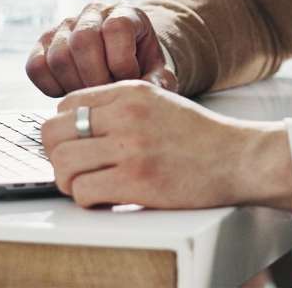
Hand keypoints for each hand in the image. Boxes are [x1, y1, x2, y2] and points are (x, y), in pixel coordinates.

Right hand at [26, 2, 176, 96]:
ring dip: (74, 84)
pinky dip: (50, 87)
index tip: (129, 80)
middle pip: (83, 41)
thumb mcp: (158, 70)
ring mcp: (65, 25)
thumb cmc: (141, 65)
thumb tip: (148, 89)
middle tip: (106, 94)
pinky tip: (69, 92)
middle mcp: (93, 13)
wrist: (125, 57)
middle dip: (95, 77)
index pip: (116, 28)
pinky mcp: (44, 43)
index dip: (122, 61)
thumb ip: (158, 81)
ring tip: (91, 95)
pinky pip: (35, 66)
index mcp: (124, 13)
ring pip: (58, 55)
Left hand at [40, 80, 291, 211]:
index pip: (66, 103)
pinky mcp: (137, 181)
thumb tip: (77, 123)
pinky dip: (88, 199)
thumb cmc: (199, 135)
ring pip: (63, 163)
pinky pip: (84, 192)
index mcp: (130, 92)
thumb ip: (121, 106)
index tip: (77, 142)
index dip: (65, 126)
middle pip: (53, 132)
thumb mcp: (159, 101)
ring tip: (88, 184)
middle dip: (56, 153)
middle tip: (74, 166)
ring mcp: (131, 148)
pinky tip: (106, 197)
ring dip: (68, 180)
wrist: (239, 157)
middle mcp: (126, 115)